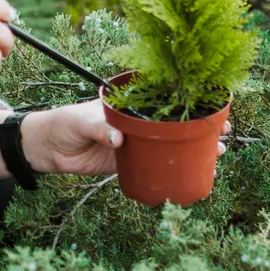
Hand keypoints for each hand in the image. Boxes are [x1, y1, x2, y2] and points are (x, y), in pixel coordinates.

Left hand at [24, 99, 233, 175]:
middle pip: (174, 122)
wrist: (45, 148)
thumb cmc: (63, 123)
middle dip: (200, 127)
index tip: (213, 106)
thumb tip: (118, 140)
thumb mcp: (81, 120)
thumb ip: (100, 128)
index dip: (189, 102)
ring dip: (193, 149)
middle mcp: (136, 120)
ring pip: (169, 144)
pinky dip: (171, 168)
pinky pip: (153, 164)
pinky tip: (189, 172)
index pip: (164, 98)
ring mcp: (133, 142)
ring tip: (218, 153)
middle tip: (224, 134)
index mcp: (129, 102)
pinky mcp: (126, 162)